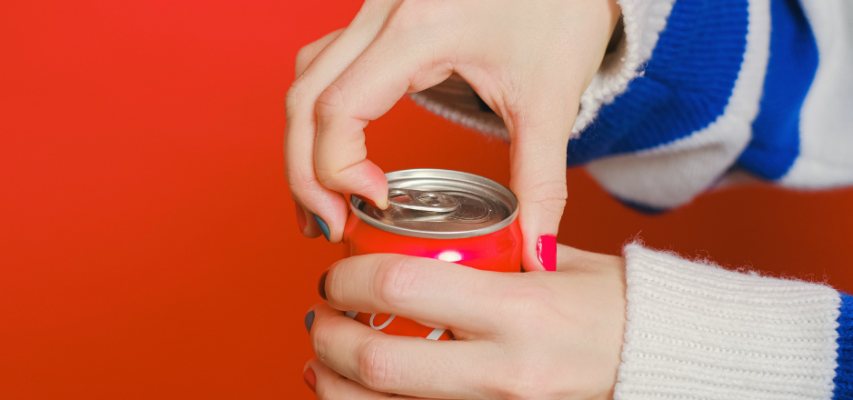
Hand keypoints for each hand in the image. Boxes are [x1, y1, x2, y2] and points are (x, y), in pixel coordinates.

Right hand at [285, 0, 621, 269]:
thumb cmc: (563, 8)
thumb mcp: (551, 100)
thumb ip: (540, 184)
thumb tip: (533, 254)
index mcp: (421, 30)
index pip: (339, 108)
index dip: (338, 170)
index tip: (375, 207)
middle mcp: (383, 11)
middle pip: (305, 99)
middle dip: (305, 173)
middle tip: (327, 227)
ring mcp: (374, 8)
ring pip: (305, 78)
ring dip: (302, 144)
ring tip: (324, 202)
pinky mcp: (379, 15)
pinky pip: (323, 63)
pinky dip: (318, 113)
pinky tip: (338, 152)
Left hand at [303, 245, 625, 398]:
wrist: (659, 365)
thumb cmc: (615, 308)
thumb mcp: (559, 263)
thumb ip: (493, 254)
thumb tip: (425, 240)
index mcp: (519, 309)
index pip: (403, 285)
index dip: (350, 277)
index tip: (336, 271)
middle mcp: (503, 370)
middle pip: (379, 363)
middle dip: (330, 338)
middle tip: (320, 315)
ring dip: (333, 386)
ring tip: (320, 361)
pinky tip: (351, 395)